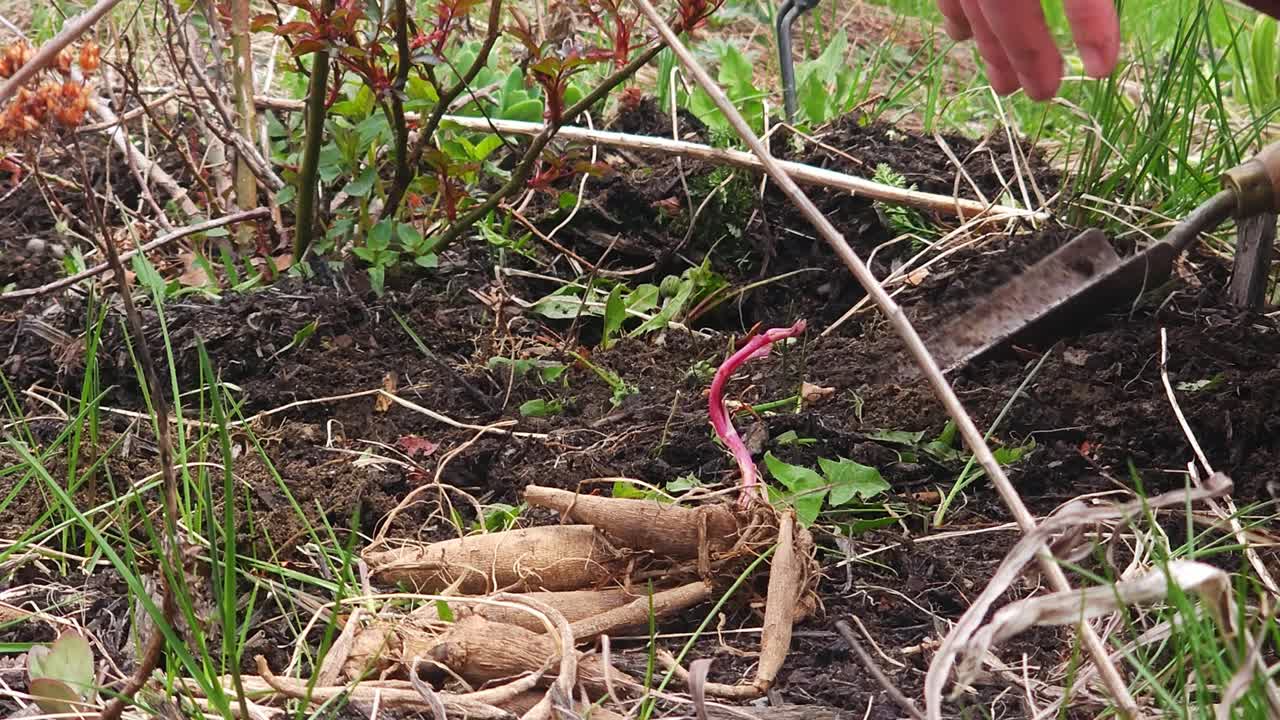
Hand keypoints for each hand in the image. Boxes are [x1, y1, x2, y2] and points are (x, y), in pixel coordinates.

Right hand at [937, 0, 1119, 100]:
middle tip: (1044, 93)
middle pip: (1013, 9)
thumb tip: (1101, 19)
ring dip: (991, 49)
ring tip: (1005, 88)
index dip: (1090, 28)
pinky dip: (954, 16)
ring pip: (978, 9)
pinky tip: (961, 36)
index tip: (1102, 69)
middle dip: (1029, 55)